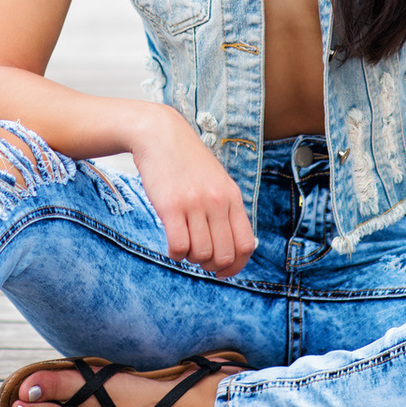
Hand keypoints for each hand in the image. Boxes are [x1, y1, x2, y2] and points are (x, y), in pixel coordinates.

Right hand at [128, 106, 257, 276]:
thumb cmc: (187, 162)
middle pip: (223, 255)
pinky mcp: (170, 206)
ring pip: (201, 254)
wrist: (160, 135)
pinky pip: (178, 247)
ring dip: (191, 258)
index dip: (236, 266)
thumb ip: (227, 210)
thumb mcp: (217, 182)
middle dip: (211, 266)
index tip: (223, 271)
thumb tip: (232, 246)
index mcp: (233, 197)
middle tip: (199, 258)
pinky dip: (176, 254)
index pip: (245, 245)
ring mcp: (194, 204)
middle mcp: (217, 202)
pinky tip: (172, 243)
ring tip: (184, 245)